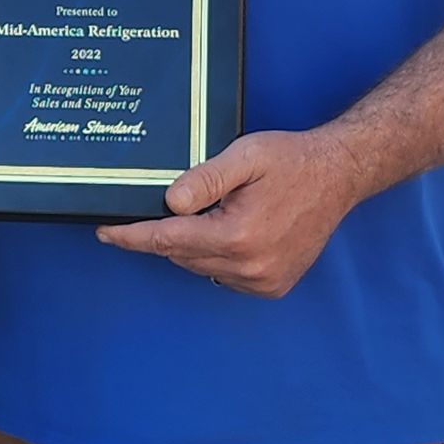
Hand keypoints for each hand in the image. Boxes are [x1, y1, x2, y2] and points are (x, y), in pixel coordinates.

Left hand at [96, 129, 363, 297]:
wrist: (338, 177)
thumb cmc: (292, 161)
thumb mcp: (245, 156)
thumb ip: (204, 179)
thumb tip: (168, 203)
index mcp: (238, 235)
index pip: (168, 240)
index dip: (132, 236)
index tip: (105, 233)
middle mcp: (250, 266)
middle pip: (181, 255)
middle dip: (166, 234)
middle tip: (173, 204)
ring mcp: (263, 281)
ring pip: (201, 267)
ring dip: (194, 245)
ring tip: (217, 212)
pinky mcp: (272, 287)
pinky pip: (224, 276)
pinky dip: (217, 257)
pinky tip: (234, 231)